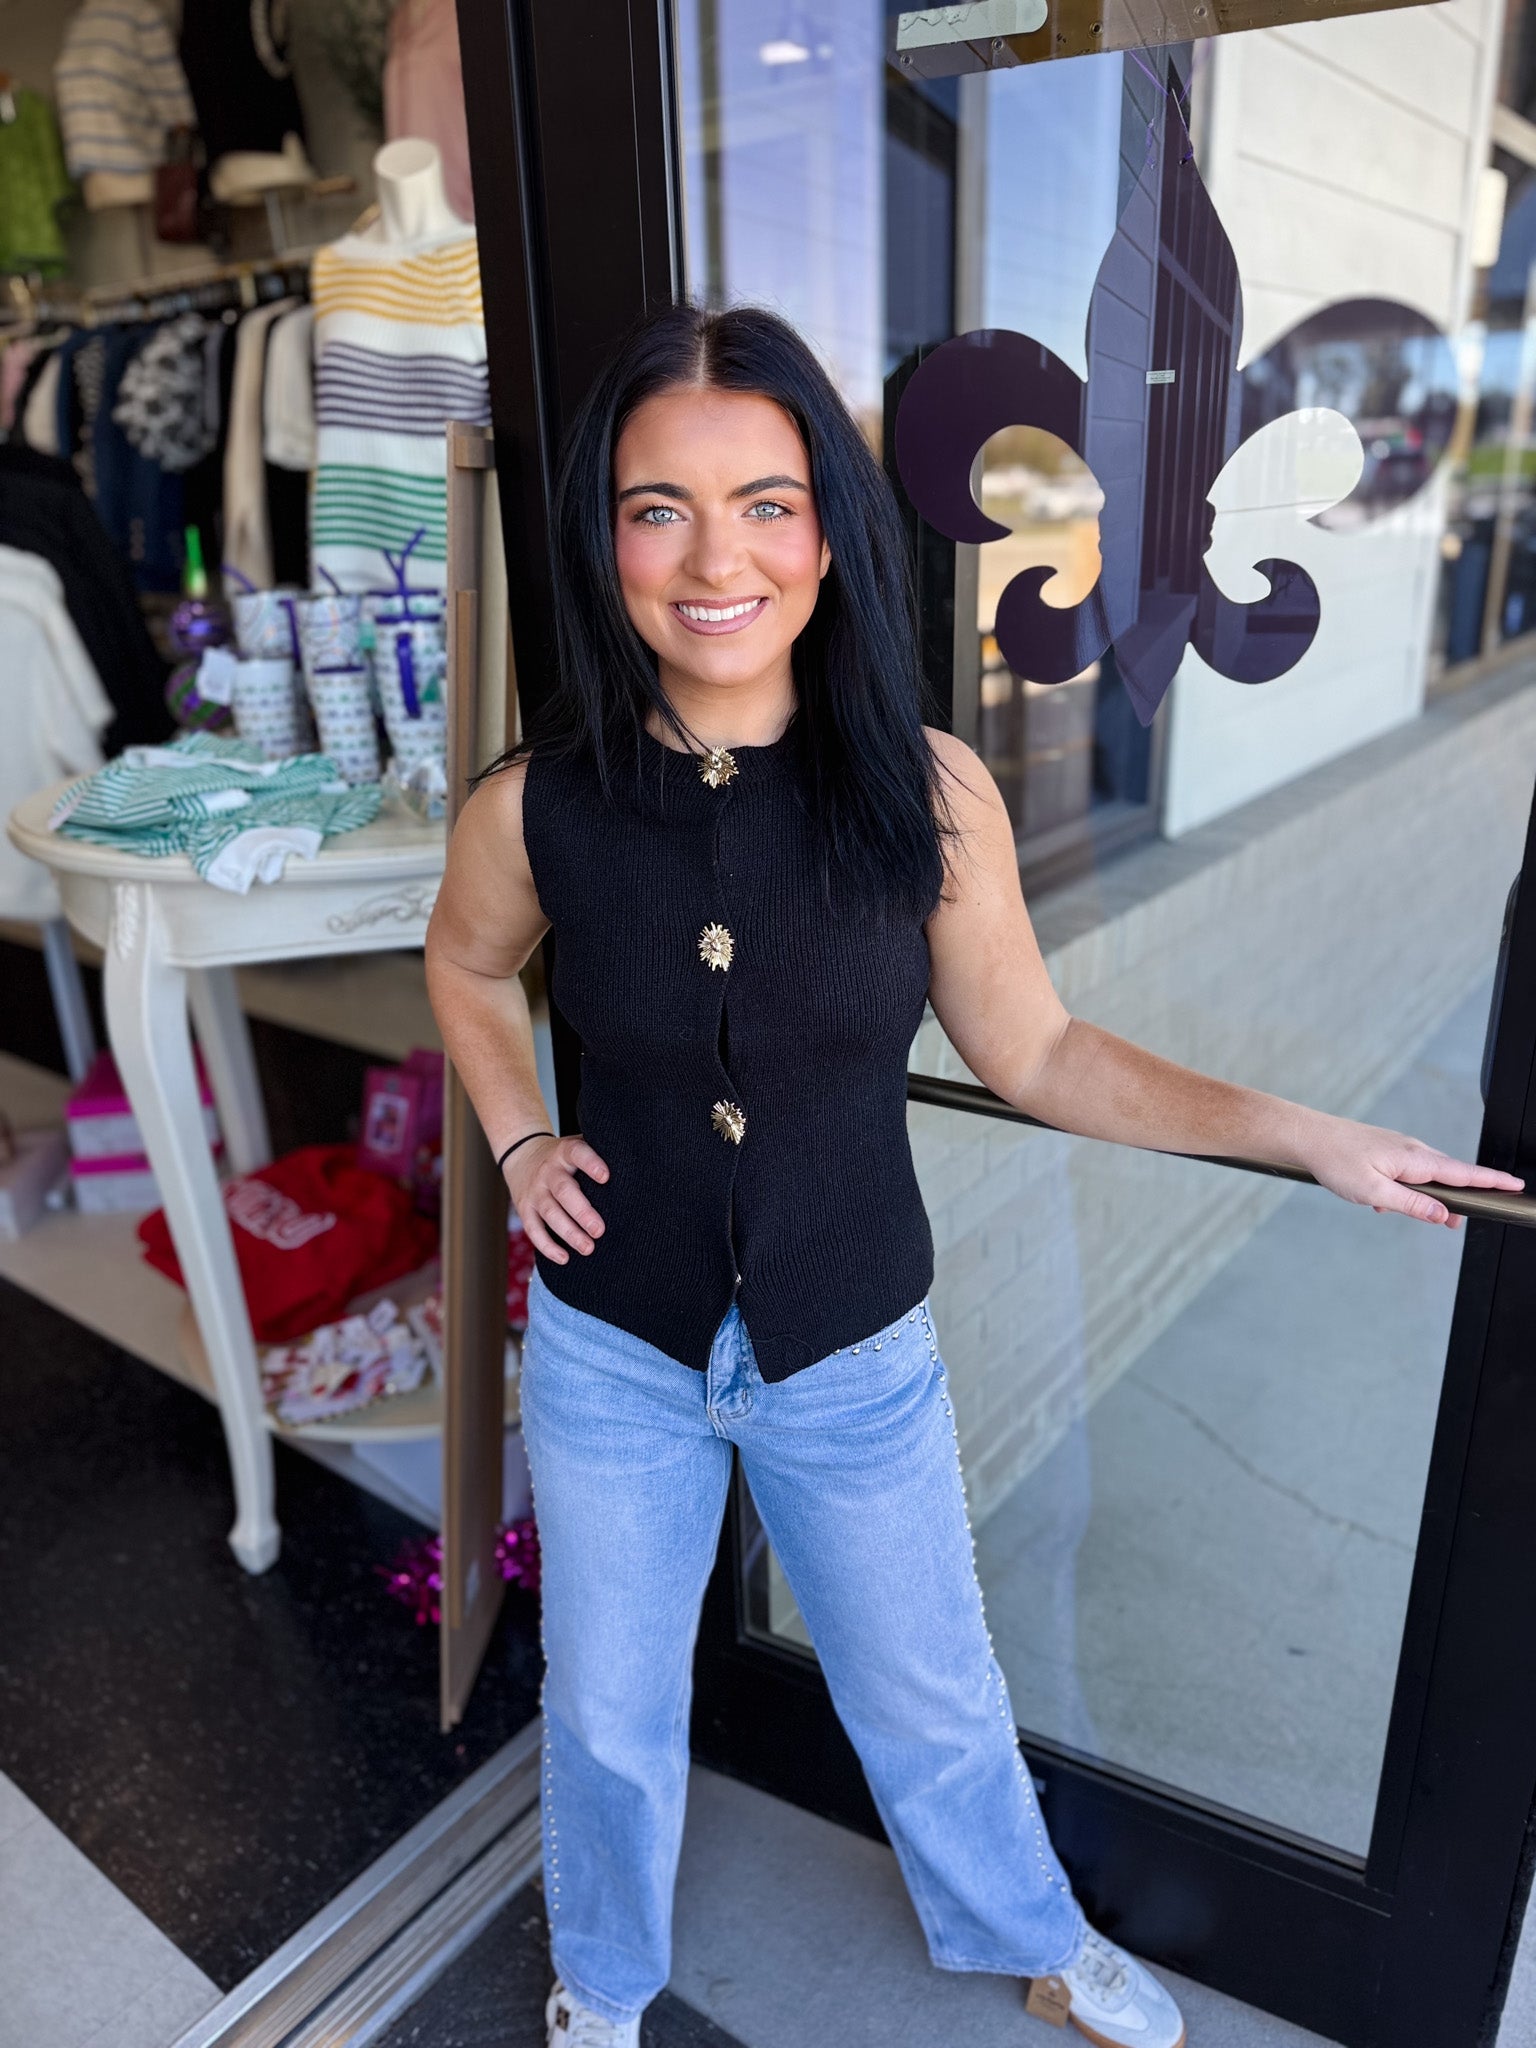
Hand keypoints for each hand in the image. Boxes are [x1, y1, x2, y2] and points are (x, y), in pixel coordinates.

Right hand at [503, 1135, 609, 1262]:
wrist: (522, 1156)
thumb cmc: (565, 1158)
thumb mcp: (578, 1146)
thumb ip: (600, 1152)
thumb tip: (637, 1167)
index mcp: (565, 1153)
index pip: (577, 1153)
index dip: (590, 1164)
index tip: (606, 1177)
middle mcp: (548, 1172)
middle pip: (564, 1191)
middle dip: (582, 1212)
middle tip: (600, 1230)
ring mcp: (535, 1191)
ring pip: (550, 1213)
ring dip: (569, 1233)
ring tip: (588, 1248)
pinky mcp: (525, 1209)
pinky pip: (534, 1229)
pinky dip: (547, 1245)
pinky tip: (564, 1258)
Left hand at [1304, 1116, 1522, 1228]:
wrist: (1308, 1137)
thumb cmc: (1336, 1161)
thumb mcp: (1373, 1192)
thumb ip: (1411, 1205)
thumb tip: (1443, 1215)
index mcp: (1415, 1160)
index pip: (1464, 1173)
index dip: (1491, 1181)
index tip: (1515, 1185)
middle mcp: (1412, 1150)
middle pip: (1448, 1177)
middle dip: (1457, 1200)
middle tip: (1459, 1223)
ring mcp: (1399, 1148)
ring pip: (1423, 1177)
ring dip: (1422, 1198)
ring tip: (1409, 1214)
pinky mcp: (1386, 1150)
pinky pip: (1404, 1174)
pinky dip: (1399, 1190)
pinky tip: (1379, 1201)